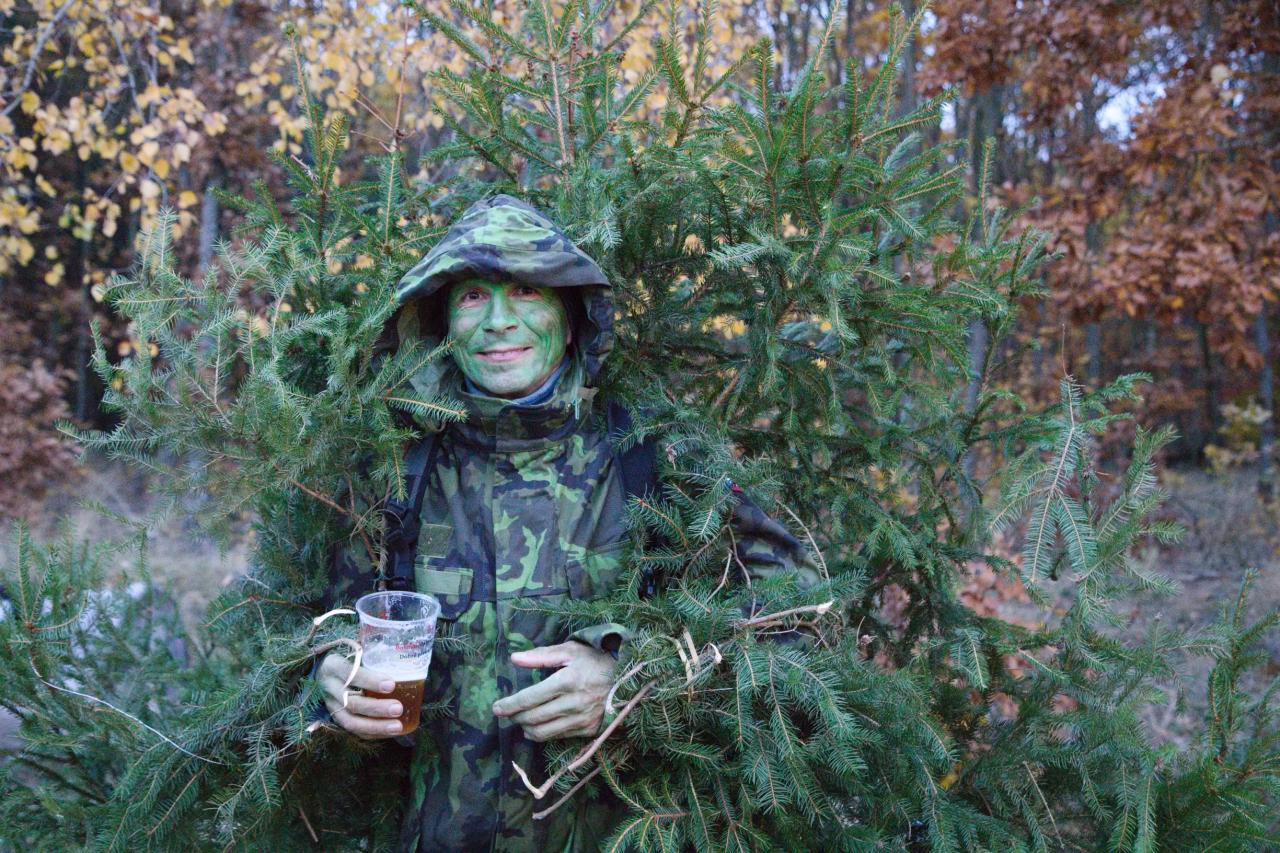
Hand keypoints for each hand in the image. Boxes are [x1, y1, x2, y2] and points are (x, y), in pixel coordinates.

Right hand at [318, 651, 404, 739]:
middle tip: (398, 708)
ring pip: (350, 721)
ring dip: (375, 726)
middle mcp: (329, 687)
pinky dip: (372, 733)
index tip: (392, 685)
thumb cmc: (349, 658)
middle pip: (351, 702)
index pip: (350, 673)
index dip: (370, 680)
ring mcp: (331, 705)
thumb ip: (372, 650)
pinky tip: (389, 732)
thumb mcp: (355, 650)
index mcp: (333, 666)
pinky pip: (353, 730)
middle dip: (376, 708)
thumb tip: (401, 650)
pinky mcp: (335, 718)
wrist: (325, 670)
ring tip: (397, 726)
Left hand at [491, 641, 615, 741]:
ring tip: (521, 721)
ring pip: (543, 733)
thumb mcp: (570, 650)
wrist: (629, 678)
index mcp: (567, 681)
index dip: (510, 705)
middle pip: (533, 718)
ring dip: (526, 729)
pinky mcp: (589, 730)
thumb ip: (541, 656)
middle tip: (507, 713)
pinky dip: (544, 734)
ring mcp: (582, 720)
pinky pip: (558, 737)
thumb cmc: (596, 660)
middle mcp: (573, 703)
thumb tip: (514, 659)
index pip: (530, 698)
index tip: (496, 708)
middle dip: (515, 717)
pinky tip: (538, 726)